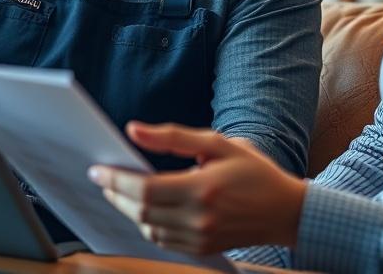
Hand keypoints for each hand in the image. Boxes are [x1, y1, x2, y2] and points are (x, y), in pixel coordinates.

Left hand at [88, 121, 306, 255]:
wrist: (285, 211)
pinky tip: (145, 208)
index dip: (115, 179)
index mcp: (202, 189)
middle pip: (140, 211)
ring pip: (147, 228)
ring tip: (121, 191)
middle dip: (116, 194)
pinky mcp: (201, 249)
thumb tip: (134, 131)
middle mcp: (199, 218)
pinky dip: (147, 224)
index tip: (97, 169)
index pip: (144, 189)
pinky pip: (162, 240)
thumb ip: (173, 138)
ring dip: (129, 210)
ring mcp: (200, 238)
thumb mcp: (218, 144)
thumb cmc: (254, 172)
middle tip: (103, 177)